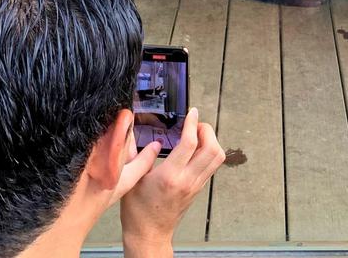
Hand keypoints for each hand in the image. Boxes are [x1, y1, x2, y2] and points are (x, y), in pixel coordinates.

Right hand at [121, 108, 224, 256]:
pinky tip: (195, 148)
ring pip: (216, 158)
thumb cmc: (138, 211)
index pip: (190, 143)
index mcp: (170, 176)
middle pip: (212, 149)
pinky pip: (211, 166)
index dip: (193, 124)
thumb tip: (131, 132)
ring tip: (197, 133)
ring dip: (211, 141)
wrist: (149, 234)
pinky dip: (208, 152)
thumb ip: (135, 155)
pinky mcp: (197, 189)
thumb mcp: (131, 180)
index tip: (192, 113)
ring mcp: (195, 185)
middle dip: (207, 130)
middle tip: (196, 123)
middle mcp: (187, 180)